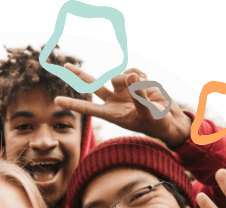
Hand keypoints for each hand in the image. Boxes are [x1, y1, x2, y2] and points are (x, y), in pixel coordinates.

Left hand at [54, 64, 191, 147]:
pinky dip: (141, 74)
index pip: (88, 108)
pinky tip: (149, 85)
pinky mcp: (134, 82)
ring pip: (118, 75)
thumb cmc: (157, 123)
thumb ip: (139, 96)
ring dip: (130, 78)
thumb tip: (130, 77)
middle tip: (64, 66)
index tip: (56, 101)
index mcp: (112, 114)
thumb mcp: (148, 113)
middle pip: (92, 85)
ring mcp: (123, 90)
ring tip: (144, 89)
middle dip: (79, 75)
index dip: (72, 103)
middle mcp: (114, 101)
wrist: (169, 119)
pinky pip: (133, 70)